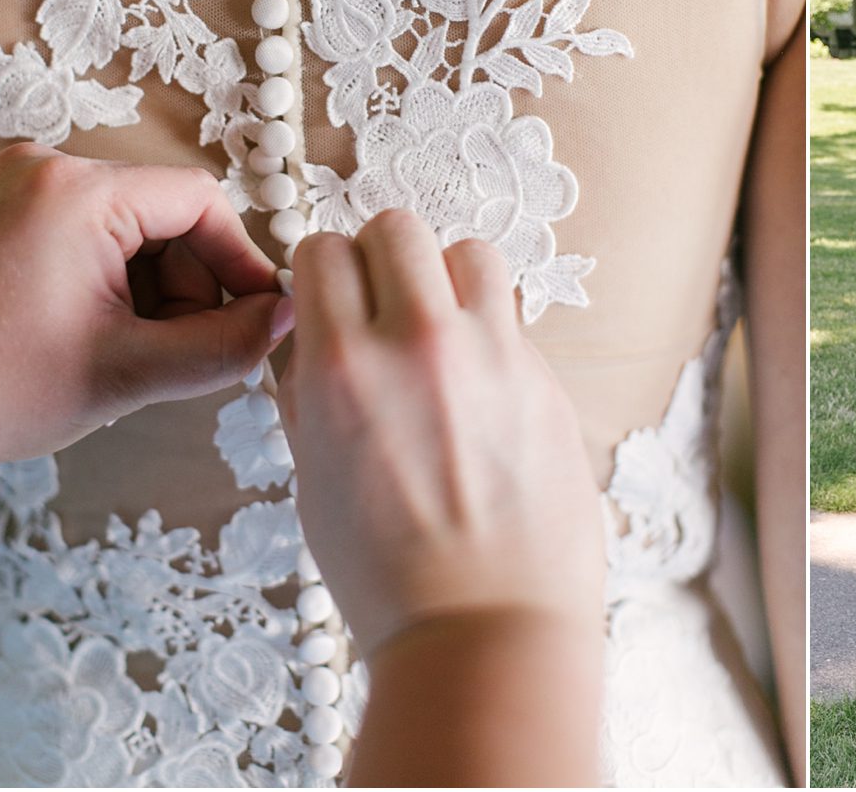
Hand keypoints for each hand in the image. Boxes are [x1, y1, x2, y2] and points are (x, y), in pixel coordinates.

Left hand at [0, 143, 287, 490]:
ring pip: (144, 223)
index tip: (253, 320)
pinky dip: (122, 276)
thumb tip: (288, 316)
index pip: (203, 204)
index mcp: (77, 194)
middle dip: (189, 283)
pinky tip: (102, 325)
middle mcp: (52, 166)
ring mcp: (29, 179)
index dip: (238, 264)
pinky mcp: (19, 200)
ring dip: (157, 285)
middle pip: (174, 213)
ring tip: (130, 346)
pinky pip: (107, 226)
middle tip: (177, 350)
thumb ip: (225, 344)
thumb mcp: (129, 375)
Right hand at [278, 210, 602, 661]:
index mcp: (342, 371)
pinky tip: (482, 383)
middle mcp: (419, 345)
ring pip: (470, 252)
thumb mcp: (314, 482)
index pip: (323, 252)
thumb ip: (310, 396)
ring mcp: (492, 356)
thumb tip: (311, 345)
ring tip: (443, 331)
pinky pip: (514, 314)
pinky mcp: (545, 378)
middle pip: (398, 227)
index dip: (323, 272)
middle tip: (384, 302)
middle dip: (382, 256)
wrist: (484, 629)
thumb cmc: (390, 577)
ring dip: (449, 279)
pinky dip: (492, 331)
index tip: (331, 296)